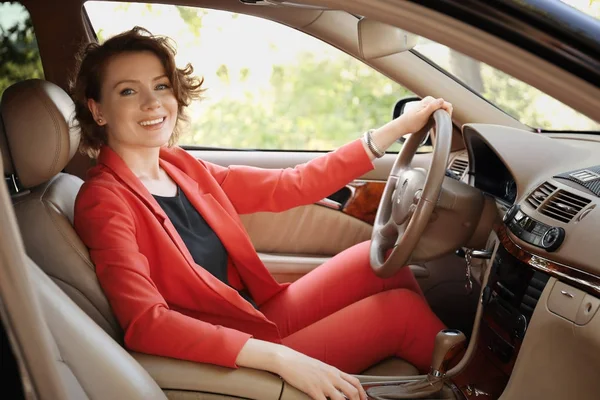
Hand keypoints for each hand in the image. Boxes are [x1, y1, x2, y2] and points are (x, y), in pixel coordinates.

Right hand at [235, 339, 366, 399]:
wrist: (287, 359)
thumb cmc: (300, 363)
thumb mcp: (319, 367)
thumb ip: (329, 375)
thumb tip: (336, 382)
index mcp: (334, 371)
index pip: (355, 382)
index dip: (362, 393)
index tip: (363, 399)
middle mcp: (331, 377)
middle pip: (353, 392)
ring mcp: (323, 384)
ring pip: (342, 399)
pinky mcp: (313, 390)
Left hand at [398, 96, 452, 135]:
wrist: (402, 126)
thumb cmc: (411, 122)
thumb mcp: (423, 115)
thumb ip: (432, 107)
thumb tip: (442, 100)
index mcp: (430, 100)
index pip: (447, 104)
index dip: (447, 114)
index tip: (441, 121)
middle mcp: (430, 100)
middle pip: (445, 107)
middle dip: (444, 115)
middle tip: (436, 123)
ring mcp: (429, 104)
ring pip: (442, 110)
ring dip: (441, 117)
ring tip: (434, 123)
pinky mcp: (428, 109)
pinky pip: (438, 112)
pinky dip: (438, 117)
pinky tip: (433, 122)